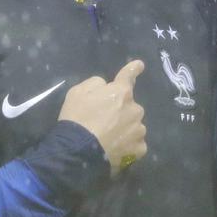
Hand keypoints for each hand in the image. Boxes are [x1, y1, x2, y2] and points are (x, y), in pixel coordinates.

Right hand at [58, 60, 147, 175]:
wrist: (78, 150)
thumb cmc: (77, 118)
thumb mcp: (77, 92)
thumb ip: (96, 84)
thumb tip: (106, 86)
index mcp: (121, 92)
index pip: (128, 76)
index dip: (133, 69)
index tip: (140, 65)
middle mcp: (135, 109)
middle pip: (129, 106)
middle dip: (120, 111)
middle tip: (103, 122)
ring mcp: (139, 129)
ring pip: (134, 125)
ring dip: (125, 128)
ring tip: (108, 138)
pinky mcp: (139, 148)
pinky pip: (136, 143)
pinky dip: (128, 145)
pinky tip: (116, 149)